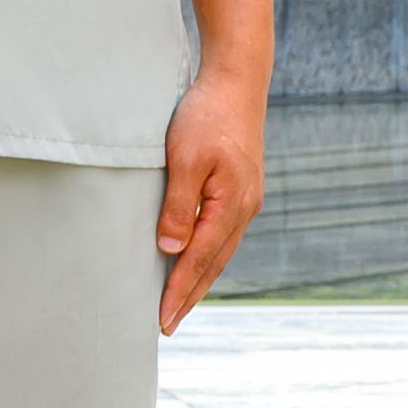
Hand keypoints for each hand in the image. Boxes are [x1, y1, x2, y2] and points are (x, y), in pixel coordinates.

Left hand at [155, 66, 267, 332]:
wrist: (236, 82)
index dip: (179, 291)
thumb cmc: (206, 116)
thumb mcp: (185, 159)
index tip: (162, 318)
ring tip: (178, 303)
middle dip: (190, 295)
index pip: (199, 259)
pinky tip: (194, 261)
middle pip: (214, 263)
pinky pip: (222, 233)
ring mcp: (246, 200)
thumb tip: (170, 249)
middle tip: (166, 325)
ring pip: (220, 251)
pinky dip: (207, 255)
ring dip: (199, 279)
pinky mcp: (240, 190)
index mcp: (231, 205)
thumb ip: (178, 206)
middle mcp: (244, 208)